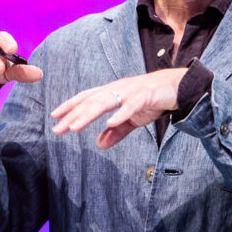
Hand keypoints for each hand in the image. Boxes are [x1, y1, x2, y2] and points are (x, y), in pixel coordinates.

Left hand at [51, 68, 186, 149]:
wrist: (177, 87)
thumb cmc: (152, 100)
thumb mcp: (132, 119)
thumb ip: (116, 132)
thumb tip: (99, 145)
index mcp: (112, 93)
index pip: (86, 98)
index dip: (70, 107)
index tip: (54, 118)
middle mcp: (117, 89)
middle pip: (91, 101)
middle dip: (73, 115)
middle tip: (58, 129)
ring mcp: (131, 91)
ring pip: (105, 102)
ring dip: (88, 114)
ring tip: (75, 126)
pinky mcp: (145, 95)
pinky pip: (131, 105)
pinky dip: (120, 114)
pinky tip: (110, 123)